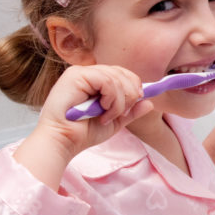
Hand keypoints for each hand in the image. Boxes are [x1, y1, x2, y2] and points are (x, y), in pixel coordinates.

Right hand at [14, 65, 153, 189]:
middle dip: (130, 94)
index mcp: (95, 81)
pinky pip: (106, 80)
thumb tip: (150, 102)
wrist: (63, 142)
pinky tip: (103, 110)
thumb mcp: (114, 122)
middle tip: (122, 113)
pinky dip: (111, 98)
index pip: (122, 73)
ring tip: (108, 116)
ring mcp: (80, 73)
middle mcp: (87, 74)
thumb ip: (130, 111)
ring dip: (119, 101)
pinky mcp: (75, 76)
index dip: (134, 86)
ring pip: (116, 77)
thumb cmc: (83, 134)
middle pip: (122, 72)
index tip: (137, 102)